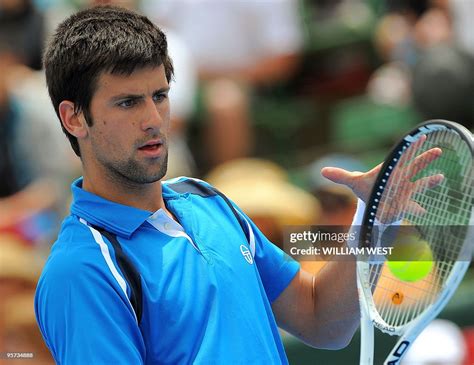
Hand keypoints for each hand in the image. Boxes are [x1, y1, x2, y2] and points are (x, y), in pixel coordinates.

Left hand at [321, 135, 443, 221]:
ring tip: (440, 177)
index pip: (400, 156)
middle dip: (424, 159)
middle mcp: (400, 178)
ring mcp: (405, 190)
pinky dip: (416, 209)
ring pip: (419, 184)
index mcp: (389, 169)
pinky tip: (423, 211)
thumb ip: (341, 176)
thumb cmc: (367, 188)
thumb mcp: (354, 182)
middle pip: (414, 166)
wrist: (374, 200)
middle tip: (437, 150)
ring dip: (428, 181)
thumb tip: (322, 171)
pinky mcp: (405, 203)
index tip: (420, 136)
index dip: (409, 147)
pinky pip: (413, 206)